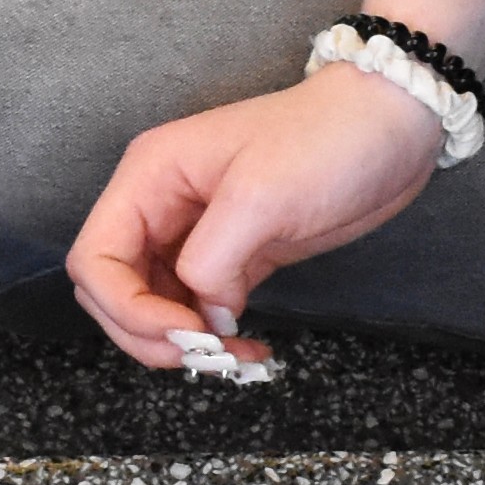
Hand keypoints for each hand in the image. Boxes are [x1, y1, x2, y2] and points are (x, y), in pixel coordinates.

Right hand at [64, 64, 446, 367]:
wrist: (389, 126)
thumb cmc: (325, 139)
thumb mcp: (261, 195)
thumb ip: (213, 260)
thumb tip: (205, 314)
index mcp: (150, 178)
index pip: (95, 259)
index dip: (126, 307)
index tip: (185, 330)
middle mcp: (161, 207)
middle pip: (111, 291)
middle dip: (146, 332)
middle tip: (203, 354)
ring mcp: (194, 234)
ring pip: (152, 307)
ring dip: (179, 344)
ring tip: (230, 358)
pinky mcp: (233, 257)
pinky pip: (198, 309)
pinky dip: (214, 338)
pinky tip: (248, 349)